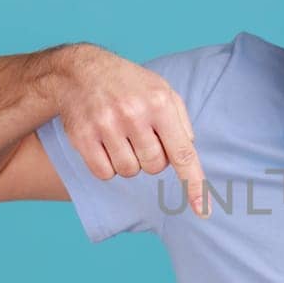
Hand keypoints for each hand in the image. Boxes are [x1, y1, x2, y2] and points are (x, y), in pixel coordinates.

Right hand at [55, 44, 209, 217]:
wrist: (80, 71)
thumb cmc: (129, 85)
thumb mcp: (162, 90)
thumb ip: (180, 121)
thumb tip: (187, 154)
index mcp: (159, 103)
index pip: (182, 153)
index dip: (194, 184)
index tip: (203, 211)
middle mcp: (133, 113)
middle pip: (154, 167)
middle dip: (151, 158)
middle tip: (139, 135)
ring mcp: (106, 125)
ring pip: (129, 172)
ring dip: (128, 162)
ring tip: (121, 136)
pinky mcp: (83, 137)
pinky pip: (104, 173)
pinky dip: (107, 166)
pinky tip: (103, 143)